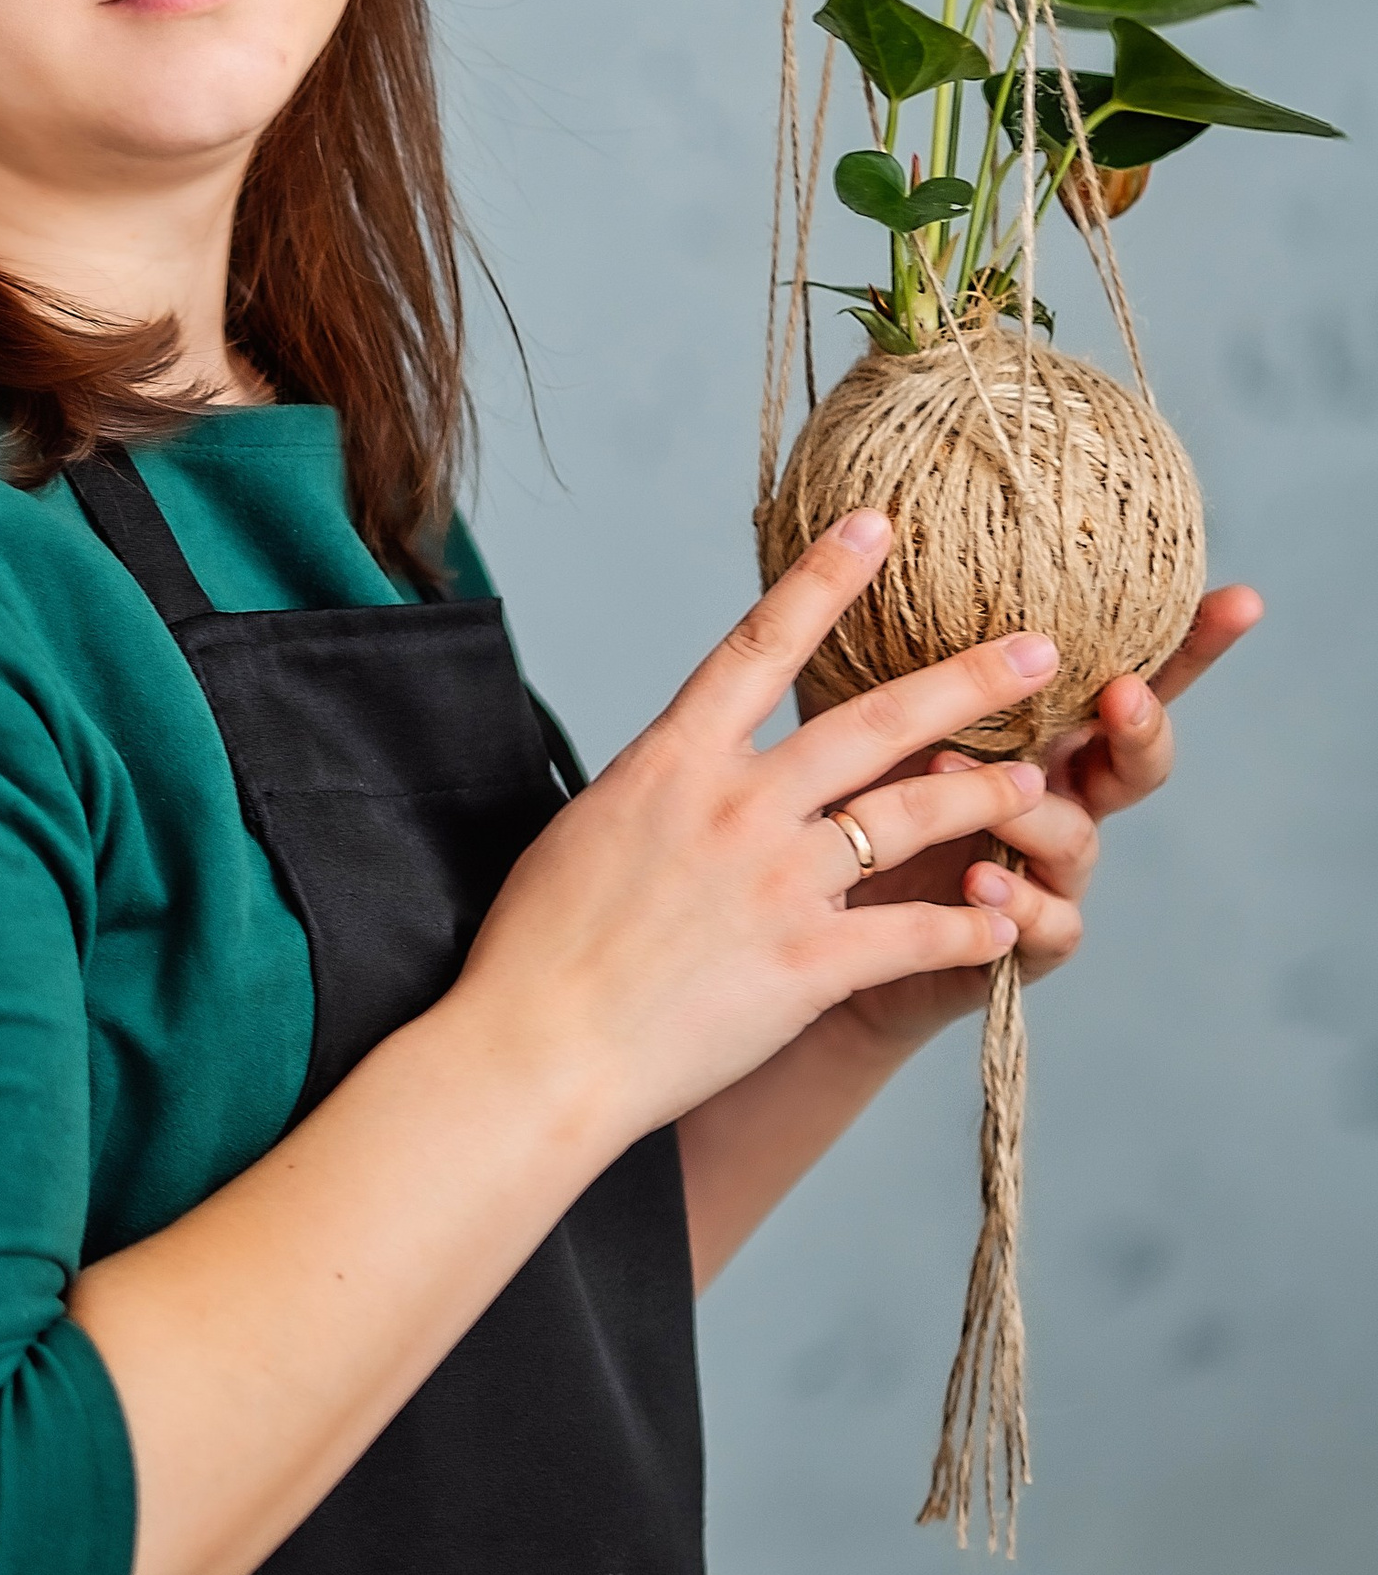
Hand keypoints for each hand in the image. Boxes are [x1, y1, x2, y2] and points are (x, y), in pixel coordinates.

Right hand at [455, 511, 1053, 1152]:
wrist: (536, 1048)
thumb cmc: (538, 946)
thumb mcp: (587, 828)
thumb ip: (656, 787)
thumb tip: (680, 767)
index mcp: (671, 762)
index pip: (759, 645)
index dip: (824, 579)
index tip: (878, 526)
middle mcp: (734, 807)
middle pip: (872, 724)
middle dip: (965, 681)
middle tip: (1038, 650)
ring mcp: (775, 885)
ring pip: (909, 820)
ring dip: (984, 800)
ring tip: (1034, 787)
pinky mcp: (804, 967)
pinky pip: (913, 936)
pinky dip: (967, 932)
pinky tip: (1002, 925)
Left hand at [835, 580, 1264, 1056]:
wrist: (818, 929)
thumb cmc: (847, 805)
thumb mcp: (862, 718)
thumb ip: (891, 654)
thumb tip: (868, 533)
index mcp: (1040, 732)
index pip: (1132, 677)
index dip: (1191, 644)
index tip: (1240, 600)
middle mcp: (1060, 798)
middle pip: (1140, 760)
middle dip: (1144, 724)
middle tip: (1123, 693)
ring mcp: (1048, 873)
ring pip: (1078, 839)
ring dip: (1030, 809)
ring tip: (958, 774)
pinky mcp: (1019, 946)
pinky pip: (1046, 927)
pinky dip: (1019, 904)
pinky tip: (980, 881)